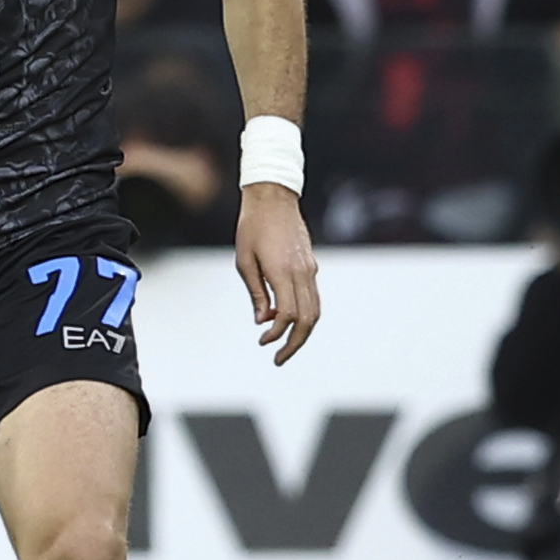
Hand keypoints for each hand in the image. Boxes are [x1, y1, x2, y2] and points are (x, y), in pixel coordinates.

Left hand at [237, 184, 320, 364]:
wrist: (273, 200)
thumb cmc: (252, 228)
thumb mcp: (244, 261)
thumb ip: (256, 292)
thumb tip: (263, 321)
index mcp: (284, 272)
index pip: (288, 315)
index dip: (277, 334)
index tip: (262, 342)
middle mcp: (303, 274)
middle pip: (308, 319)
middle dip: (295, 343)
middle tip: (278, 359)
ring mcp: (310, 270)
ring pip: (315, 311)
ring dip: (302, 332)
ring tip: (284, 346)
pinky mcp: (311, 267)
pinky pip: (313, 298)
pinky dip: (304, 314)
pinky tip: (284, 320)